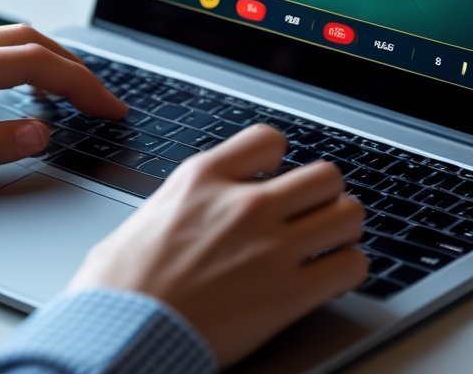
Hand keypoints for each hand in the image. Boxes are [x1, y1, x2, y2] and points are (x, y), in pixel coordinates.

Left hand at [0, 25, 123, 190]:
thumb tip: (38, 134)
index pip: (34, 64)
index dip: (80, 83)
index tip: (107, 107)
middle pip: (27, 39)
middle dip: (73, 66)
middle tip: (100, 98)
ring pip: (5, 37)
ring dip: (46, 57)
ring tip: (70, 90)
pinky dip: (16, 58)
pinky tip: (17, 83)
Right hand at [67, 124, 366, 367]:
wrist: (121, 333)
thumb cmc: (119, 287)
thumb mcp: (144, 218)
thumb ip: (182, 203)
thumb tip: (186, 210)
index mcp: (204, 179)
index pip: (268, 139)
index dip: (277, 162)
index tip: (274, 181)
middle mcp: (244, 204)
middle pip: (324, 175)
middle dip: (322, 196)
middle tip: (311, 217)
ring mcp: (272, 247)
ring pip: (349, 214)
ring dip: (342, 230)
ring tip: (328, 246)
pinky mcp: (291, 293)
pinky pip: (353, 266)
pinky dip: (348, 271)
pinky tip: (330, 279)